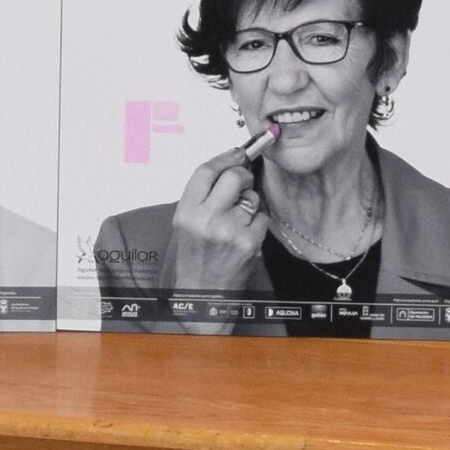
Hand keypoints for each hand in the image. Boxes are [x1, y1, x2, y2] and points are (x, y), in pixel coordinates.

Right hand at [165, 137, 270, 296]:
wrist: (203, 296)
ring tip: (238, 219)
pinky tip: (245, 233)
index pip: (206, 170)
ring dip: (250, 202)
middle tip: (243, 181)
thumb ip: (203, 195)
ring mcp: (229, 231)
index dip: (224, 157)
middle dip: (243, 175)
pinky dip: (258, 222)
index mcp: (186, 212)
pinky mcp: (248, 243)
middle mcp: (206, 220)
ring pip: (252, 197)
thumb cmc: (195, 258)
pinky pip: (262, 217)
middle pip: (233, 177)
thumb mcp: (186, 224)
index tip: (235, 153)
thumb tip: (230, 164)